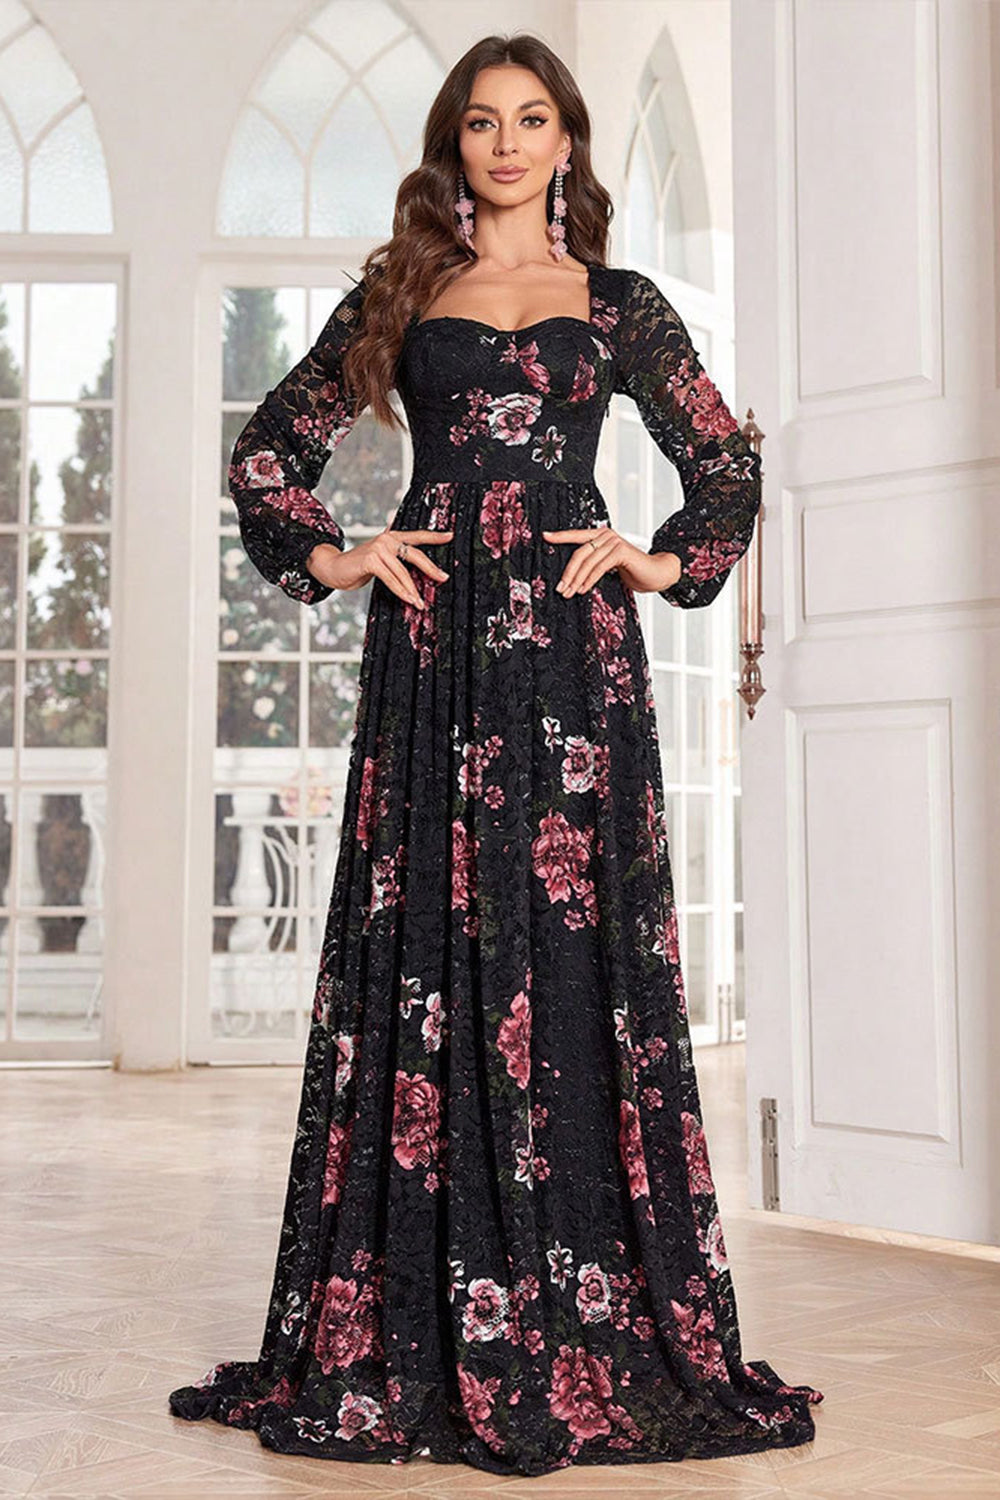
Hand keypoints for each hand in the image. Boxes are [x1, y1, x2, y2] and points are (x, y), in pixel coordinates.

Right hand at [307, 528, 454, 609]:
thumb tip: (407, 558)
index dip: (434, 536)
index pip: (417, 536)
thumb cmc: (357, 565)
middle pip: (415, 554)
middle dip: (431, 568)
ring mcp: (379, 548)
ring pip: (403, 572)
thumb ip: (392, 554)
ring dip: (413, 590)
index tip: (450, 536)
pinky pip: (391, 579)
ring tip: (420, 603)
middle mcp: (387, 539)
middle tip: (444, 578)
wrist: (333, 568)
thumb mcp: (378, 557)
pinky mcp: (371, 560)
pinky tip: (409, 599)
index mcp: (391, 537)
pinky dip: (401, 591)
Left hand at [540, 526, 681, 596]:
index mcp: (601, 536)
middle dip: (568, 572)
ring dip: (576, 579)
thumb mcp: (607, 567)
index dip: (561, 536)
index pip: (577, 535)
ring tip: (569, 593)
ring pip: (587, 561)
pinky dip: (589, 579)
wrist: (656, 574)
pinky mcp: (621, 551)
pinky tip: (583, 589)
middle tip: (560, 589)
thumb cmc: (631, 572)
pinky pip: (600, 566)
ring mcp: (614, 541)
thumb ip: (592, 565)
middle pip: (579, 552)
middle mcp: (606, 535)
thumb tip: (570, 579)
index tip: (545, 536)